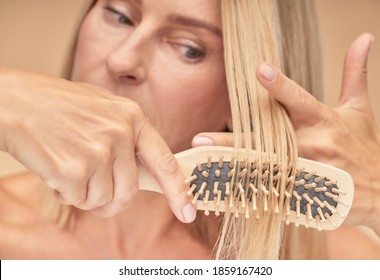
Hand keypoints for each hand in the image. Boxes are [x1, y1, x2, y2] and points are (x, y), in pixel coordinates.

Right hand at [0, 69, 194, 221]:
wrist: (14, 100)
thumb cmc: (58, 106)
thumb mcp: (104, 110)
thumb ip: (128, 138)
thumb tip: (144, 170)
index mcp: (133, 117)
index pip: (165, 161)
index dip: (178, 190)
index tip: (187, 211)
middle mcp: (121, 134)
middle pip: (129, 192)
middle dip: (112, 200)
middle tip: (93, 189)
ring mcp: (99, 151)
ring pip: (103, 199)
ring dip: (86, 194)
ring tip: (70, 168)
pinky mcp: (74, 169)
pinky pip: (80, 200)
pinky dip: (67, 193)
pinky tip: (57, 168)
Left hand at [192, 33, 379, 235]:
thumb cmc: (366, 148)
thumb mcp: (360, 109)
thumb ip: (355, 74)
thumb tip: (364, 38)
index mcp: (323, 121)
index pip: (298, 100)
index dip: (279, 86)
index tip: (258, 70)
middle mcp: (312, 146)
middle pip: (266, 142)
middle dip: (232, 141)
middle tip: (199, 139)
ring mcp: (307, 174)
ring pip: (263, 172)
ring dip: (231, 170)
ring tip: (202, 166)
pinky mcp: (305, 198)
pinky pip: (272, 195)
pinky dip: (249, 194)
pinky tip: (224, 193)